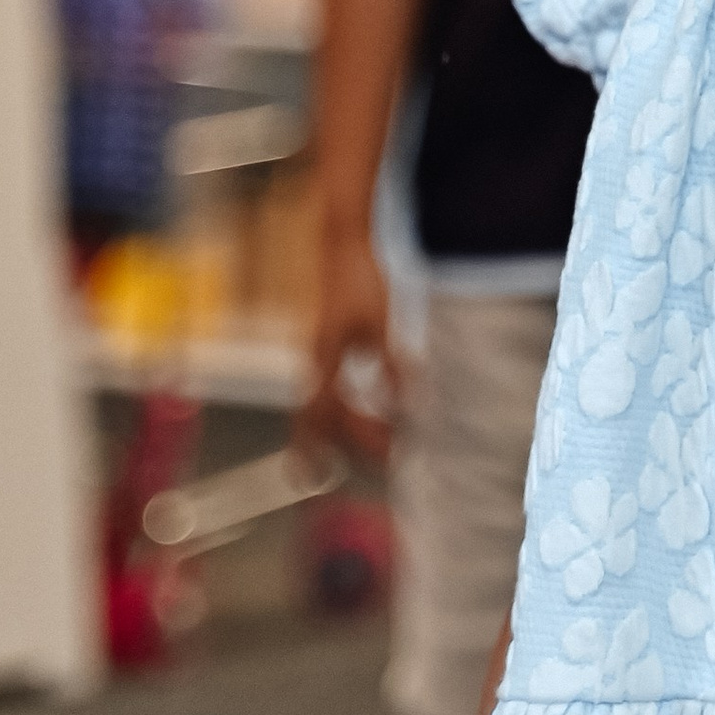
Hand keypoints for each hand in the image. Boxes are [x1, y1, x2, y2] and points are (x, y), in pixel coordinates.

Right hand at [306, 218, 398, 462]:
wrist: (340, 243)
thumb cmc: (360, 279)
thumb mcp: (381, 323)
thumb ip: (391, 365)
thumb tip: (404, 404)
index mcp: (326, 359)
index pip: (336, 414)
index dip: (361, 436)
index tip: (391, 449)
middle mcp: (313, 361)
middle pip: (311, 419)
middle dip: (325, 450)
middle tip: (341, 471)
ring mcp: (314, 354)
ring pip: (310, 406)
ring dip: (325, 433)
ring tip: (327, 462)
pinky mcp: (321, 346)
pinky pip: (319, 388)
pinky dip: (330, 409)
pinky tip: (348, 412)